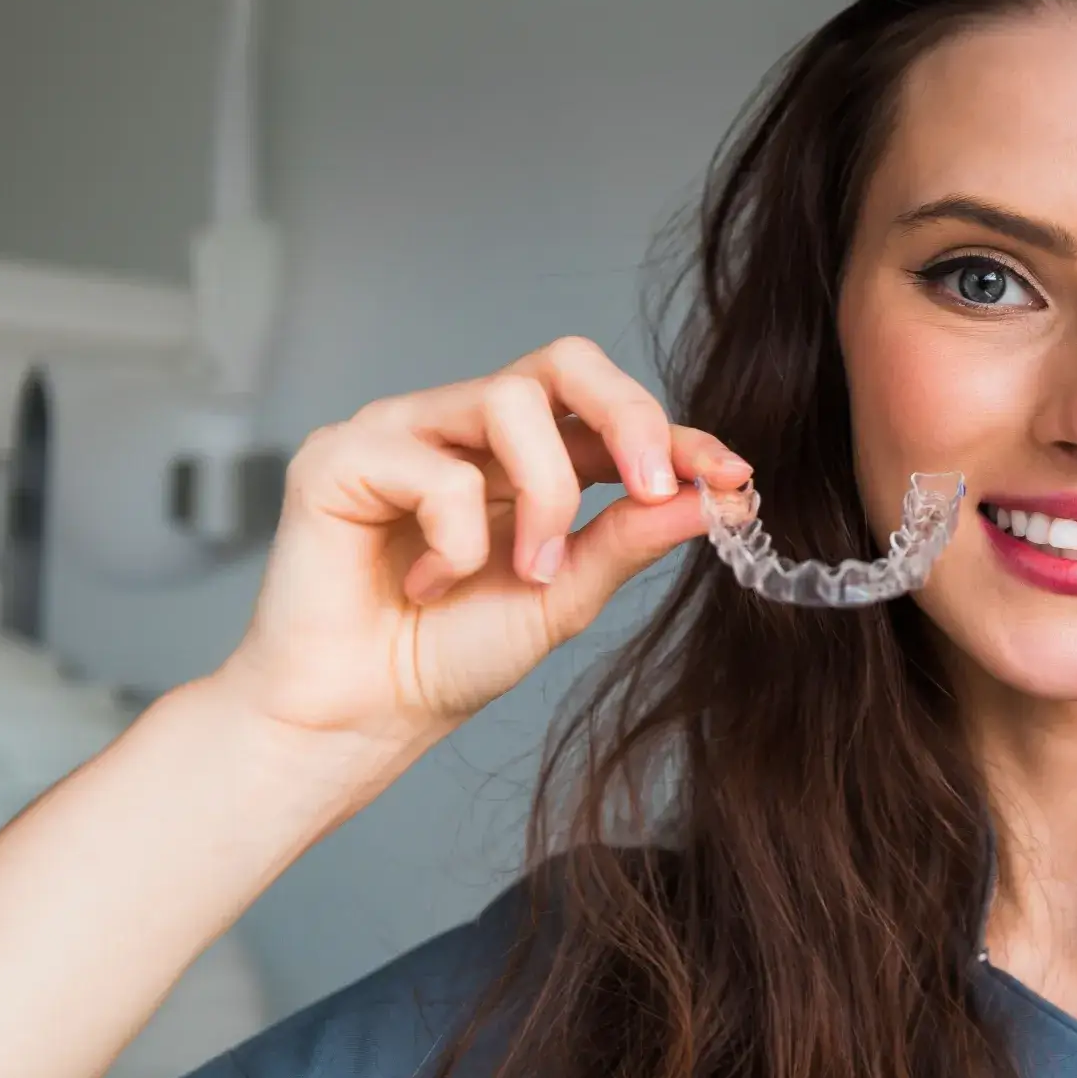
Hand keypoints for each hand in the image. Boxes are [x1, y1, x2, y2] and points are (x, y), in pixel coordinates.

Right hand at [211, 336, 746, 790]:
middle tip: (653, 486)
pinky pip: (437, 466)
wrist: (358, 717)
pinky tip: (425, 584)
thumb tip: (716, 496)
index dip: (680, 437)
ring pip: (510, 400)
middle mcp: (468, 427)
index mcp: (529, 457)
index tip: (734, 478)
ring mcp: (405, 431)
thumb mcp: (566, 596)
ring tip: (523, 573)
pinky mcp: (342, 453)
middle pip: (565, 361)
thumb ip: (630, 538)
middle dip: (628, 416)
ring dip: (542, 496)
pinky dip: (456, 539)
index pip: (614, 417)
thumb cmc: (448, 655)